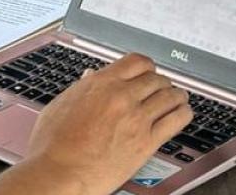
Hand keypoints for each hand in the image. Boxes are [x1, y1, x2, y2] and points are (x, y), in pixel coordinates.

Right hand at [21, 54, 190, 194]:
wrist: (59, 174)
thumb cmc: (52, 146)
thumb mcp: (61, 106)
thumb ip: (81, 89)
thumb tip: (91, 77)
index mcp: (101, 83)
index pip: (137, 62)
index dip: (147, 67)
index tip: (149, 73)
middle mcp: (122, 96)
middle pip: (156, 79)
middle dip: (161, 83)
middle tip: (162, 90)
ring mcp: (137, 118)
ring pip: (170, 96)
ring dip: (176, 96)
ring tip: (178, 99)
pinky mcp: (146, 141)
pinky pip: (176, 120)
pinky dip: (183, 114)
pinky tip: (183, 114)